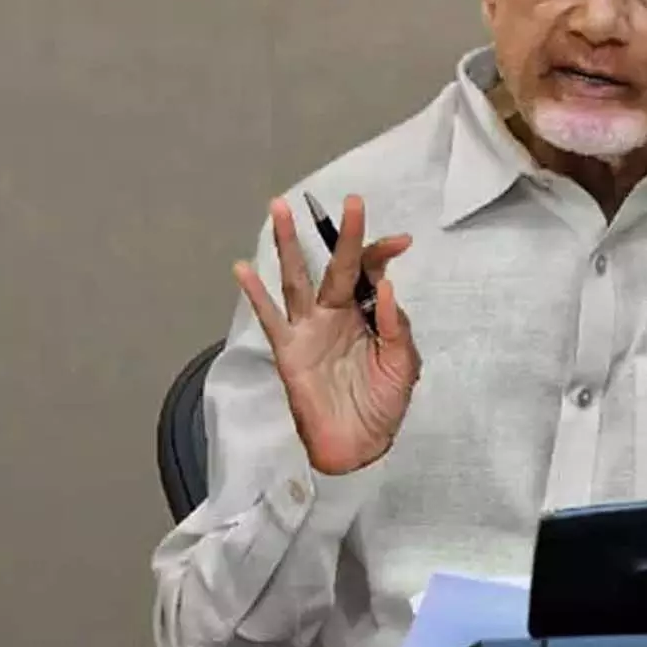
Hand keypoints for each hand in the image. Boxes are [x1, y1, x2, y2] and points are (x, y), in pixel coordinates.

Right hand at [233, 195, 420, 475]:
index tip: (401, 241)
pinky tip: (242, 268)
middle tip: (352, 201)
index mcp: (366, 313)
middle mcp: (336, 313)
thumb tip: (385, 286)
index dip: (381, 253)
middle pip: (336, 266)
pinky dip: (255, 294)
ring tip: (279, 209)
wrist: (359, 445)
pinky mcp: (289, 349)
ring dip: (288, 246)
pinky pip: (270, 318)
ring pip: (296, 279)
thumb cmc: (384, 403)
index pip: (369, 272)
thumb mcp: (403, 364)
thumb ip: (394, 326)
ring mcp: (309, 329)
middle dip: (343, 235)